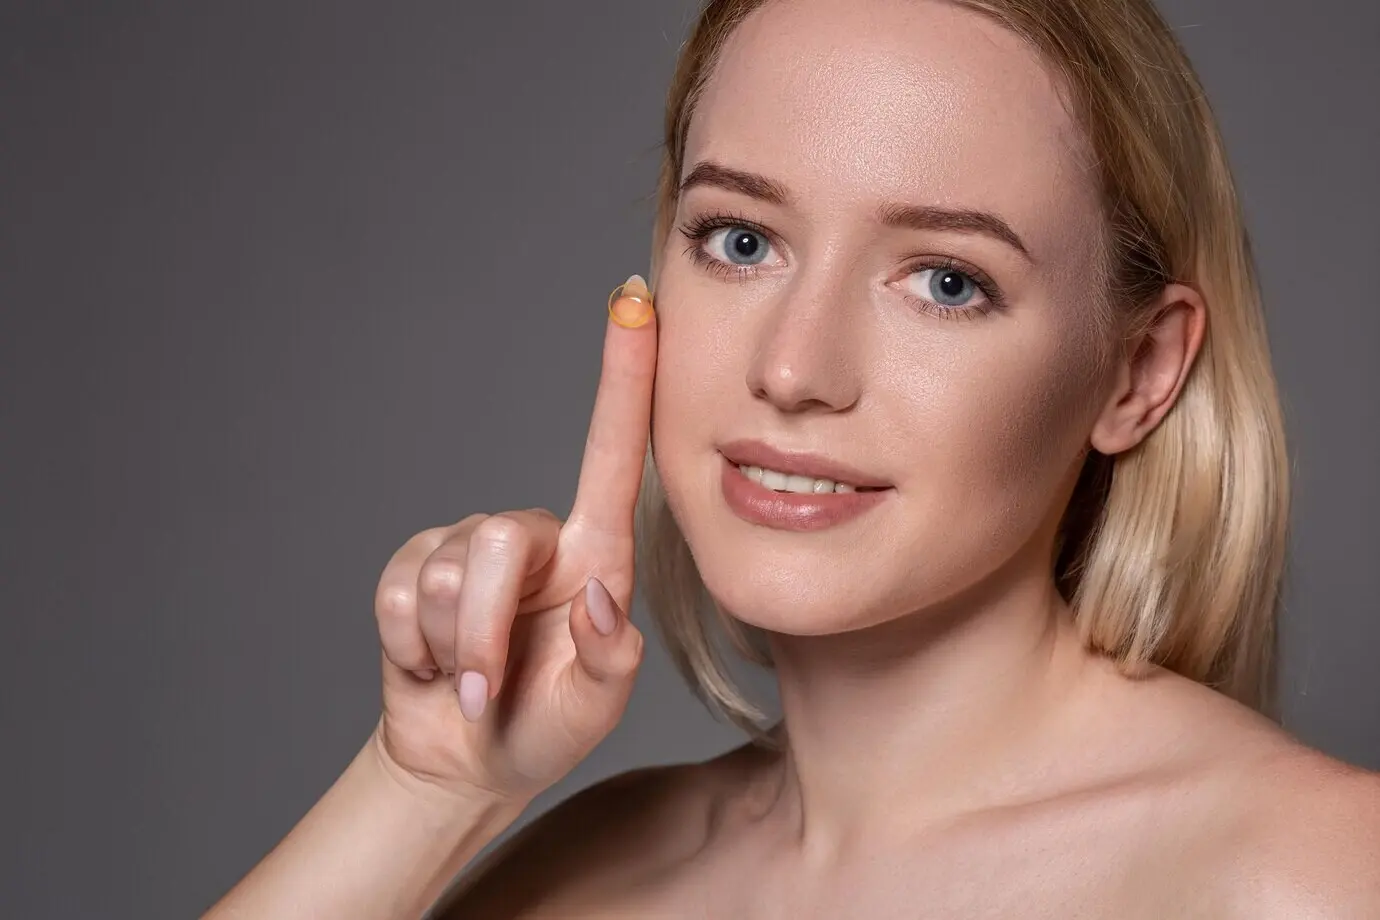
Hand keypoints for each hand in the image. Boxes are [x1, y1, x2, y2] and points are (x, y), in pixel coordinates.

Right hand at [371, 275, 656, 806]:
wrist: (466, 758)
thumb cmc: (548, 726)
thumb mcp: (595, 709)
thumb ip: (609, 660)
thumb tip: (598, 598)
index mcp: (596, 553)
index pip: (614, 452)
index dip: (625, 375)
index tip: (636, 300)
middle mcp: (535, 538)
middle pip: (497, 540)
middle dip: (483, 632)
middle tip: (488, 690)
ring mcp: (469, 549)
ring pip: (443, 576)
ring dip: (451, 649)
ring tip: (471, 682)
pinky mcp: (412, 567)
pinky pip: (396, 595)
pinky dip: (411, 648)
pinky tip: (432, 666)